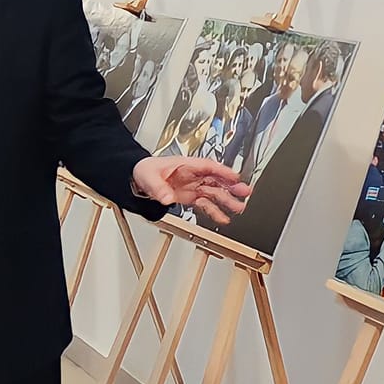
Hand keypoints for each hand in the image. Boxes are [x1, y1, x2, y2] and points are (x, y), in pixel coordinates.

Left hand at [133, 156, 250, 224]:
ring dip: (226, 200)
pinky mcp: (190, 197)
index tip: (235, 177)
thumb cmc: (145, 170)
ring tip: (239, 208)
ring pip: (214, 192)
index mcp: (186, 165)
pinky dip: (214, 211)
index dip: (222, 171)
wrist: (138, 178)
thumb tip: (167, 198)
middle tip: (245, 192)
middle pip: (216, 179)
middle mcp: (193, 176)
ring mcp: (193, 186)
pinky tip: (222, 218)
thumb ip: (158, 188)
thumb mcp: (149, 177)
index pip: (208, 166)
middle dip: (231, 186)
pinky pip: (205, 203)